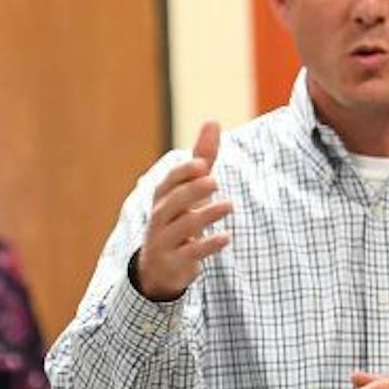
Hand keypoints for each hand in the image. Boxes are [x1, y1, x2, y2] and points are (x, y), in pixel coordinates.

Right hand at [134, 122, 231, 301]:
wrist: (159, 267)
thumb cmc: (179, 219)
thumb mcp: (190, 189)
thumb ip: (202, 157)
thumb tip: (213, 121)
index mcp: (163, 198)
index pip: (168, 182)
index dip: (183, 172)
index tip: (203, 164)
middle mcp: (160, 218)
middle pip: (171, 202)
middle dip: (191, 190)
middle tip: (214, 180)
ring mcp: (164, 242)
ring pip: (181, 226)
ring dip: (205, 215)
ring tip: (229, 205)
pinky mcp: (174, 263)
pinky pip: (189, 254)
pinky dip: (207, 245)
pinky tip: (226, 237)